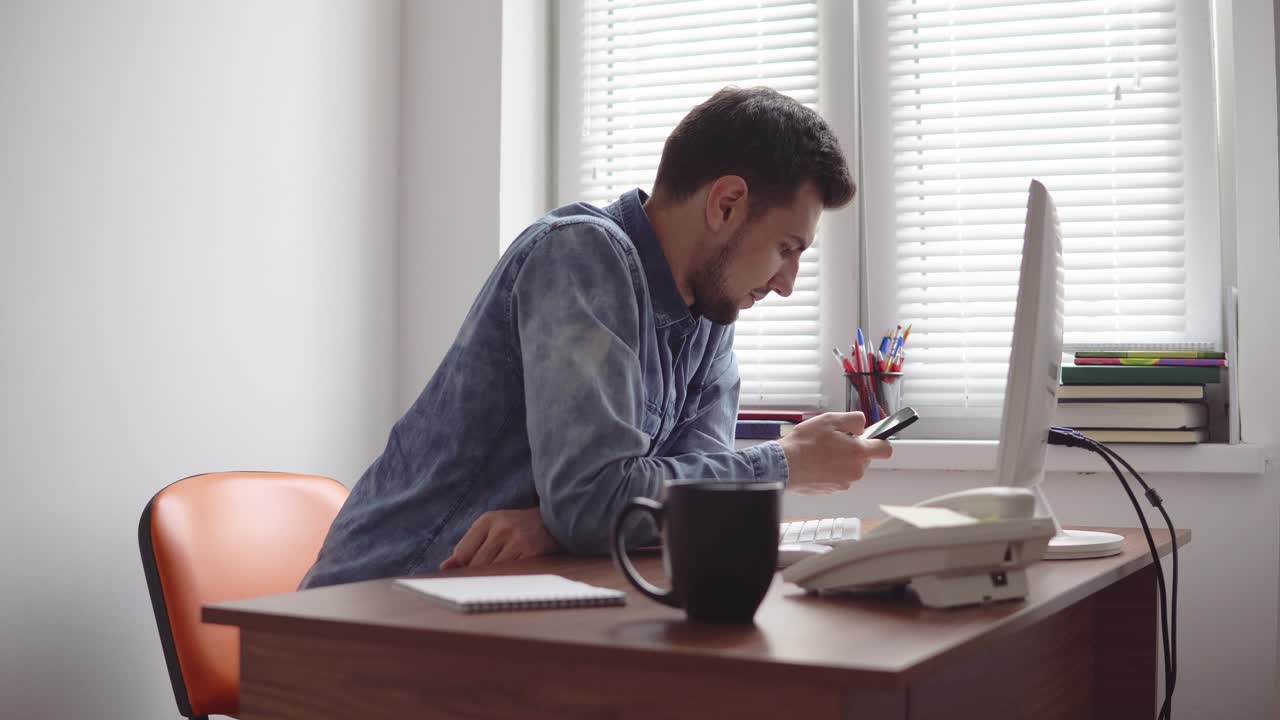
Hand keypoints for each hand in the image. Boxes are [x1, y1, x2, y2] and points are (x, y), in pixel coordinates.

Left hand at [439, 507, 560, 569]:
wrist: (554, 521)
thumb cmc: (517, 528)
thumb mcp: (492, 529)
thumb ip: (468, 547)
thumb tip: (444, 567)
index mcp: (487, 520)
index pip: (461, 554)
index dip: (463, 568)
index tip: (470, 573)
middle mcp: (501, 527)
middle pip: (476, 565)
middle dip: (478, 575)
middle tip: (487, 577)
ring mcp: (517, 539)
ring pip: (492, 571)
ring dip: (494, 578)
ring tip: (500, 576)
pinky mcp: (531, 552)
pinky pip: (511, 573)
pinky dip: (508, 578)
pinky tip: (513, 575)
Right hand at [777, 412, 892, 494]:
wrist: (783, 466)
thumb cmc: (803, 444)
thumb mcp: (830, 420)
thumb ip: (854, 420)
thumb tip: (862, 426)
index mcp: (858, 453)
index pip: (885, 450)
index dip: (880, 441)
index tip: (873, 438)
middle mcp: (855, 471)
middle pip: (864, 458)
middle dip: (853, 449)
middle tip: (834, 441)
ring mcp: (844, 483)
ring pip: (850, 467)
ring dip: (841, 459)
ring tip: (821, 452)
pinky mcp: (833, 490)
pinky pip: (838, 477)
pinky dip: (831, 470)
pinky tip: (817, 463)